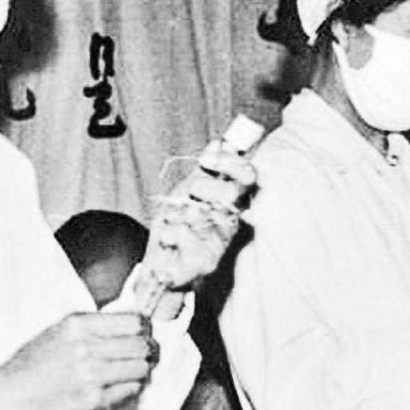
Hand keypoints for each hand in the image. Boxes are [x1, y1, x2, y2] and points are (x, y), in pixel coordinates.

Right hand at [0, 312, 157, 409]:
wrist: (10, 396)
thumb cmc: (33, 362)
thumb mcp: (59, 329)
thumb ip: (93, 324)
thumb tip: (132, 323)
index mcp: (78, 324)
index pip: (134, 321)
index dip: (144, 328)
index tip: (144, 334)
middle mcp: (86, 347)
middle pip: (141, 345)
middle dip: (148, 350)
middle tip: (146, 354)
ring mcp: (91, 375)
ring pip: (140, 368)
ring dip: (141, 370)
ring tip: (133, 371)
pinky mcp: (92, 400)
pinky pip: (129, 390)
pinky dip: (130, 388)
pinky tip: (119, 386)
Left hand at [141, 141, 257, 295]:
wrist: (161, 267)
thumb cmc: (178, 228)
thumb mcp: (189, 191)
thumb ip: (206, 171)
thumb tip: (219, 142)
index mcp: (233, 202)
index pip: (248, 176)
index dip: (229, 162)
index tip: (207, 159)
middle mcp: (232, 222)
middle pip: (230, 193)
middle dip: (205, 188)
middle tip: (191, 194)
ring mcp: (221, 243)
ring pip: (205, 215)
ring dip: (181, 213)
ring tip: (174, 221)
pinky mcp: (207, 263)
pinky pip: (187, 239)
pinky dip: (170, 234)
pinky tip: (168, 239)